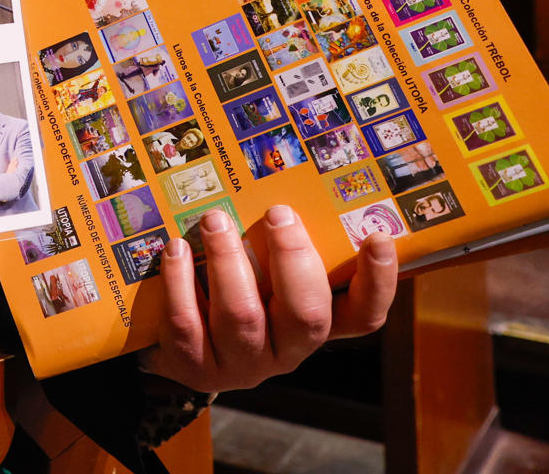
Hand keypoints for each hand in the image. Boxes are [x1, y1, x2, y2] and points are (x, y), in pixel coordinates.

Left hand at [143, 204, 397, 392]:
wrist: (171, 342)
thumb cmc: (229, 290)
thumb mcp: (263, 274)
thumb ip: (279, 246)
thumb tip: (284, 183)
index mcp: (314, 324)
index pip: (362, 316)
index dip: (377, 283)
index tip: (377, 236)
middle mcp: (286, 350)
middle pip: (307, 315)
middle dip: (292, 258)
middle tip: (277, 213)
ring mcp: (241, 363)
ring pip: (242, 315)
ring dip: (228, 260)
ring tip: (215, 219)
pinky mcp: (195, 366)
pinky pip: (188, 322)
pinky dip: (181, 280)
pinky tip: (177, 248)